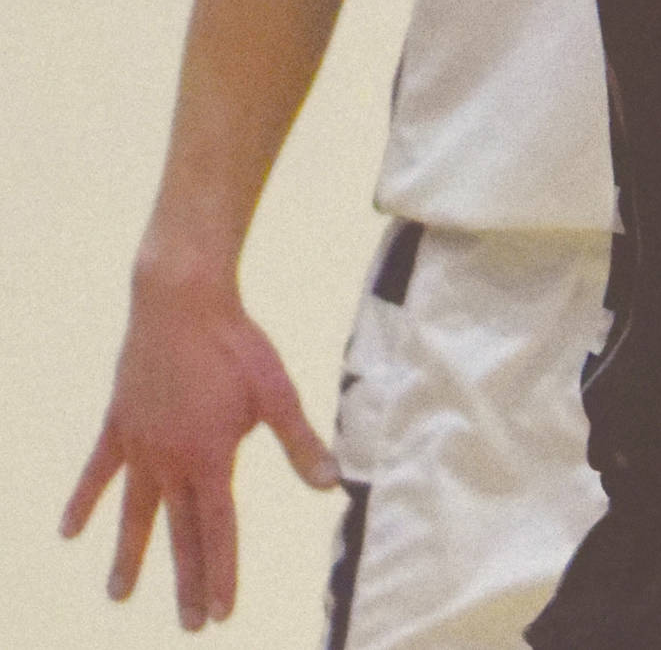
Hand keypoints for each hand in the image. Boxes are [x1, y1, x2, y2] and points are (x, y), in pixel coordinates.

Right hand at [61, 272, 334, 630]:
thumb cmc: (236, 345)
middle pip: (180, 532)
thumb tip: (331, 483)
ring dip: (130, 555)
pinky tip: (69, 531)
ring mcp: (140, 446)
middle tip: (190, 625)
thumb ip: (300, 443)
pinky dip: (83, 501)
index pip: (219, 530)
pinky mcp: (120, 425)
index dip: (221, 573)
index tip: (219, 613)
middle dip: (187, 580)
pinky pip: (98, 472)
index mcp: (211, 459)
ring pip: (134, 513)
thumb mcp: (278, 393)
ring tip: (120, 596)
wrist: (182, 303)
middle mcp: (170, 463)